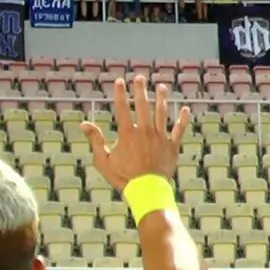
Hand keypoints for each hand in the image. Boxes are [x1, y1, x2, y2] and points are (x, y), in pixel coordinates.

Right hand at [81, 75, 189, 191]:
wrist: (147, 191)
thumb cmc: (123, 178)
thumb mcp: (103, 161)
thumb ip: (96, 140)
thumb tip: (84, 124)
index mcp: (128, 134)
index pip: (122, 108)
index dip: (120, 93)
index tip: (119, 81)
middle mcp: (145, 132)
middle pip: (142, 106)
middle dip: (140, 90)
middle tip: (139, 77)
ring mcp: (160, 138)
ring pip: (162, 113)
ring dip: (161, 99)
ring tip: (161, 87)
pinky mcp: (172, 147)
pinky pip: (179, 130)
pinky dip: (183, 120)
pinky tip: (186, 109)